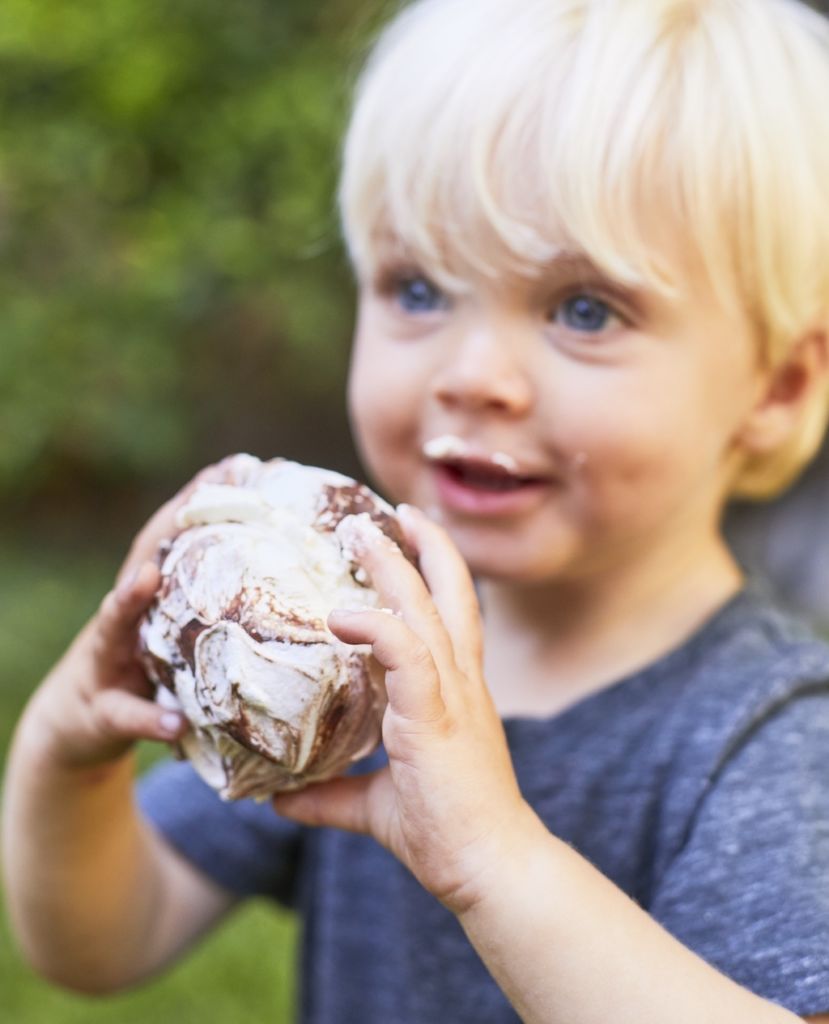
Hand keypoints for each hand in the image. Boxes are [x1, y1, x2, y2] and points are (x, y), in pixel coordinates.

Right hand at [26, 460, 234, 771]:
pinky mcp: (103, 712)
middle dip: (164, 527)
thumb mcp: (182, 636)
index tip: (236, 465)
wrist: (84, 726)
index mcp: (154, 597)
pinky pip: (126, 717)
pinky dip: (150, 721)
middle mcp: (125, 617)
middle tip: (196, 493)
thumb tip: (304, 587)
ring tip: (145, 576)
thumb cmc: (150, 671)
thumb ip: (222, 609)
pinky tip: (174, 724)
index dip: (201, 502)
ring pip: (112, 624)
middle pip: (141, 562)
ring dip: (127, 600)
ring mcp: (106, 659)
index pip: (176, 540)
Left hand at [273, 505, 537, 913]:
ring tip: (357, 529)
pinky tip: (339, 616)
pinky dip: (375, 627)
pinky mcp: (434, 715)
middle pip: (446, 592)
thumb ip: (331, 794)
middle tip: (382, 511)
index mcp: (454, 691)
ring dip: (391, 565)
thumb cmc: (446, 833)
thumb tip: (278, 798)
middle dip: (417, 546)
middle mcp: (459, 680)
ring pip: (424, 609)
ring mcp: (451, 693)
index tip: (405, 534)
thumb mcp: (376, 804)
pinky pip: (406, 653)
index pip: (449, 612)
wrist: (490, 868)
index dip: (431, 569)